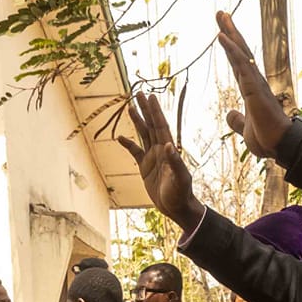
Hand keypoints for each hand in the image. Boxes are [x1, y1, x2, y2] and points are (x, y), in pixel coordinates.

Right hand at [120, 92, 207, 230]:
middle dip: (145, 109)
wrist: (177, 208)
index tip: (150, 96)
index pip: (161, 125)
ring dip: (137, 121)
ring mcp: (152, 157)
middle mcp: (160, 149)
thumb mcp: (180, 178)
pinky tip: (120, 137)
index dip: (155, 111)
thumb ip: (175, 162)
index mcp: (169, 149)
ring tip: (130, 107)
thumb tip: (168, 145)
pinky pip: (135, 152)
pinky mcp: (145, 167)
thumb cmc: (181, 193)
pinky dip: (128, 144)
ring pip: (143, 134)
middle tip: (138, 93)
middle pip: (151, 124)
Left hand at [213, 11, 291, 158]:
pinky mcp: (254, 88)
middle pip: (239, 50)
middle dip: (230, 30)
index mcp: (250, 88)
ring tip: (221, 15)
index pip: (237, 63)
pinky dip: (231, 49)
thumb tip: (229, 114)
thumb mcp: (245, 129)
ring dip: (230, 32)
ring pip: (240, 52)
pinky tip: (221, 36)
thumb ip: (237, 120)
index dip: (229, 47)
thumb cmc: (267, 138)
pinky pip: (240, 64)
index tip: (222, 32)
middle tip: (221, 13)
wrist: (279, 146)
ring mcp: (254, 82)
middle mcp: (253, 81)